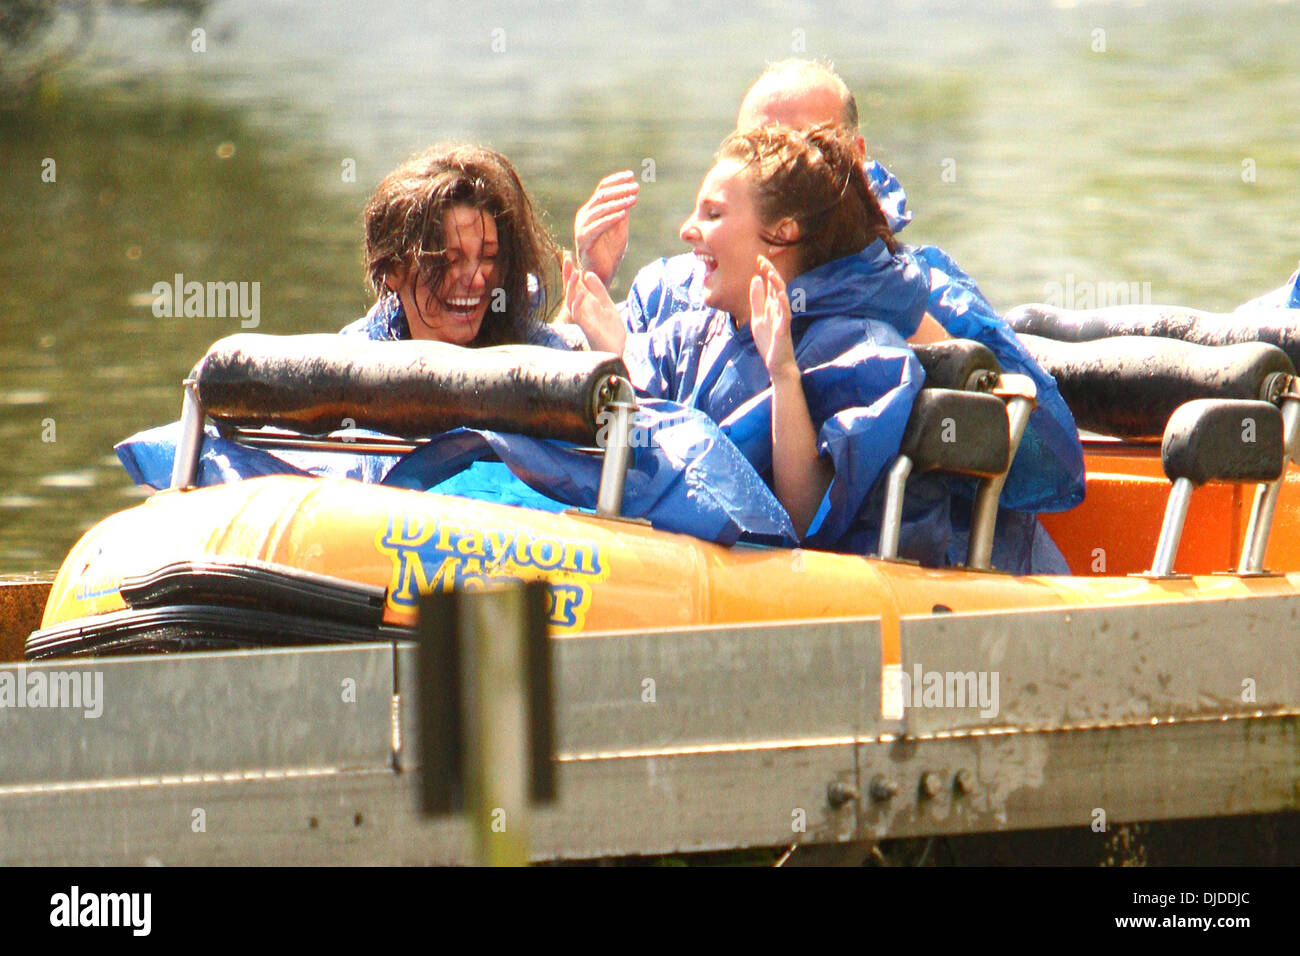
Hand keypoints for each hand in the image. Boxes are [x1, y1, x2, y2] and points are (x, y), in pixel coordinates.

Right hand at [563, 251, 625, 354]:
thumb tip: (587, 273)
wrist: (616, 350)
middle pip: (570, 289)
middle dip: (567, 274)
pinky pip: (579, 315)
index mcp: (586, 304)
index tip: (567, 254)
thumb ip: (598, 291)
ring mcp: (583, 319)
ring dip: (572, 287)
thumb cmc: (610, 331)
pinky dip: (579, 303)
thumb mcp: (606, 305)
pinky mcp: (587, 328)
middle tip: (566, 257)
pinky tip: (581, 294)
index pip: (575, 284)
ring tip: (574, 272)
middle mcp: (581, 310)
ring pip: (571, 300)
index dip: (570, 270)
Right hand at [575, 170, 638, 285]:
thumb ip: (622, 211)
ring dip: (618, 202)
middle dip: (620, 190)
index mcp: (592, 210)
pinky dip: (611, 219)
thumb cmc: (609, 251)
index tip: (632, 175)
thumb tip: (630, 193)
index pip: (602, 188)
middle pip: (602, 196)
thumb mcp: (619, 227)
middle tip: (636, 187)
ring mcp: (582, 227)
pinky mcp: (583, 240)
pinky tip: (624, 214)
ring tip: (634, 199)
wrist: (600, 274)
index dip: (617, 180)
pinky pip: (597, 226)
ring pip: (600, 209)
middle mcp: (584, 215)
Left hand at [748, 256, 797, 380]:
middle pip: (777, 286)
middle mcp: (779, 309)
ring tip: (770, 273)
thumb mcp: (757, 318)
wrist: (777, 364)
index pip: (770, 284)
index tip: (758, 258)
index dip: (766, 270)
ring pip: (783, 297)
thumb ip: (757, 300)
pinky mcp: (784, 329)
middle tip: (762, 260)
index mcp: (772, 306)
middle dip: (770, 273)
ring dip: (777, 284)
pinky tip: (781, 294)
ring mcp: (783, 318)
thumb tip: (756, 278)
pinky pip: (786, 314)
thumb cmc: (769, 342)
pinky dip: (784, 303)